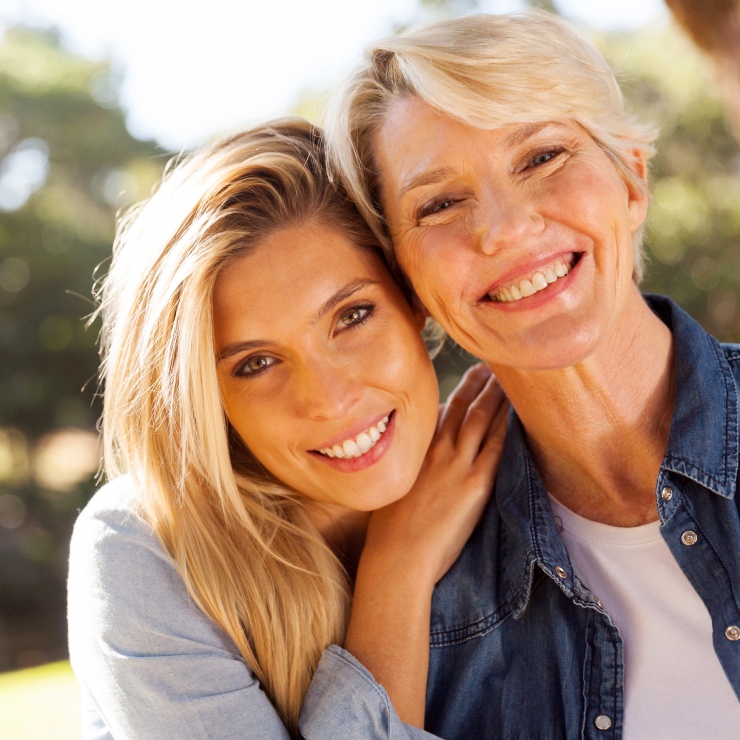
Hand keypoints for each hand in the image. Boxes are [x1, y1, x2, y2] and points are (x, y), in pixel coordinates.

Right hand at [362, 363, 509, 584]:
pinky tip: (519, 413)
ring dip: (496, 396)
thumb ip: (405, 471)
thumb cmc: (388, 532)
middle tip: (493, 366)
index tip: (471, 376)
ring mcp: (457, 465)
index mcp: (415, 451)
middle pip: (463, 406)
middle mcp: (436, 451)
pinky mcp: (475, 484)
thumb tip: (412, 464)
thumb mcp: (390, 490)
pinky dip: (508, 426)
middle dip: (479, 383)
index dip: (459, 392)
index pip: (441, 412)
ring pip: (481, 419)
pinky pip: (497, 447)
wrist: (397, 556)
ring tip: (511, 379)